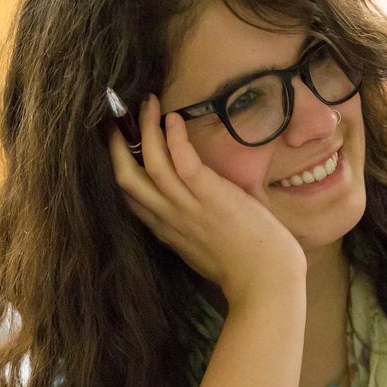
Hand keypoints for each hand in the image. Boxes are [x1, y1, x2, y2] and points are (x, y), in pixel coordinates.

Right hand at [110, 94, 305, 303]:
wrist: (267, 282)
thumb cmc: (249, 266)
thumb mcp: (210, 246)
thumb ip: (200, 223)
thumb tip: (209, 202)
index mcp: (168, 232)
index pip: (132, 198)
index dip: (123, 169)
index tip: (122, 147)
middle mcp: (170, 218)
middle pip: (127, 179)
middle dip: (119, 145)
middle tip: (120, 119)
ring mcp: (188, 207)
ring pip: (150, 163)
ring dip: (145, 129)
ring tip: (147, 103)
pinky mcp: (209, 197)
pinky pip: (182, 162)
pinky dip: (173, 138)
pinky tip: (173, 118)